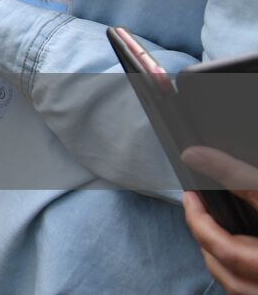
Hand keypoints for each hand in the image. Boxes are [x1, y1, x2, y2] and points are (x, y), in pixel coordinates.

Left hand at [182, 147, 257, 293]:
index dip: (198, 218)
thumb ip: (239, 179)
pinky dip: (240, 269)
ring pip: (233, 282)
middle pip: (221, 267)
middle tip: (200, 210)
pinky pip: (246, 286)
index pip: (218, 246)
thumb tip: (196, 154)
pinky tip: (244, 249)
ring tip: (219, 228)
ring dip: (222, 256)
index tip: (190, 197)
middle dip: (206, 237)